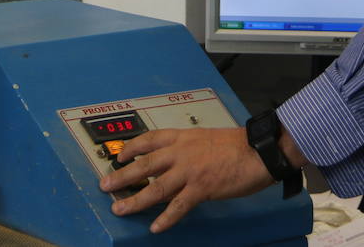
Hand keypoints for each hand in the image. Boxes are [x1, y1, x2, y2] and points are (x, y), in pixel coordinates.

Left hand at [98, 127, 275, 232]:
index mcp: (182, 137)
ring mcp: (190, 170)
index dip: (130, 148)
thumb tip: (176, 160)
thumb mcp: (205, 138)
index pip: (149, 139)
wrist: (258, 151)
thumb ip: (188, 148)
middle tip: (106, 185)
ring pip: (155, 186)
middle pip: (143, 164)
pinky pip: (178, 206)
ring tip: (120, 209)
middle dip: (122, 176)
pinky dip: (166, 218)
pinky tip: (156, 227)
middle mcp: (182, 151)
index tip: (119, 156)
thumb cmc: (237, 145)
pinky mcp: (201, 187)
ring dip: (135, 200)